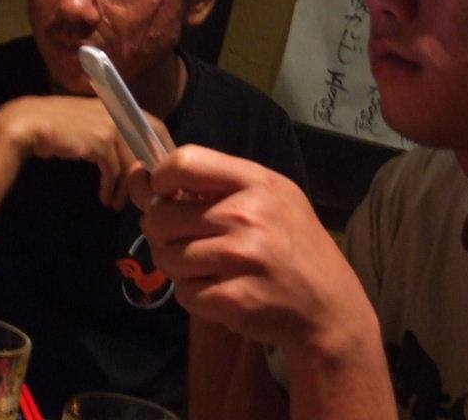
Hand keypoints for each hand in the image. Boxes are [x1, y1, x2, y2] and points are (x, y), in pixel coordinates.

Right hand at [0, 95, 154, 210]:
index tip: (161, 170)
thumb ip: (110, 133)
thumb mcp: (89, 125)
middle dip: (153, 169)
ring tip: (118, 203)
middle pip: (149, 143)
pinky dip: (111, 187)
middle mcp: (119, 112)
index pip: (154, 125)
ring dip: (127, 187)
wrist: (28, 124)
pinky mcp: (100, 141)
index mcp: (119, 106)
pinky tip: (105, 198)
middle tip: (150, 191)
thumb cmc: (56, 127)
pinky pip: (114, 170)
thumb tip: (129, 155)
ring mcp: (110, 125)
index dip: (162, 147)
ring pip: (132, 161)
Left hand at [140, 145, 374, 357]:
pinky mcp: (233, 297)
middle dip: (161, 232)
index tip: (164, 196)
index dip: (160, 179)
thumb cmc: (293, 245)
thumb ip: (210, 185)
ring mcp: (240, 257)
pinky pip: (184, 292)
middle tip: (181, 240)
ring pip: (167, 257)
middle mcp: (247, 215)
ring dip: (178, 266)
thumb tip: (138, 175)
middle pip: (162, 215)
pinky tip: (220, 291)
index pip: (183, 163)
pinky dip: (194, 294)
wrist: (329, 305)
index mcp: (256, 181)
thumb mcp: (268, 198)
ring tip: (206, 267)